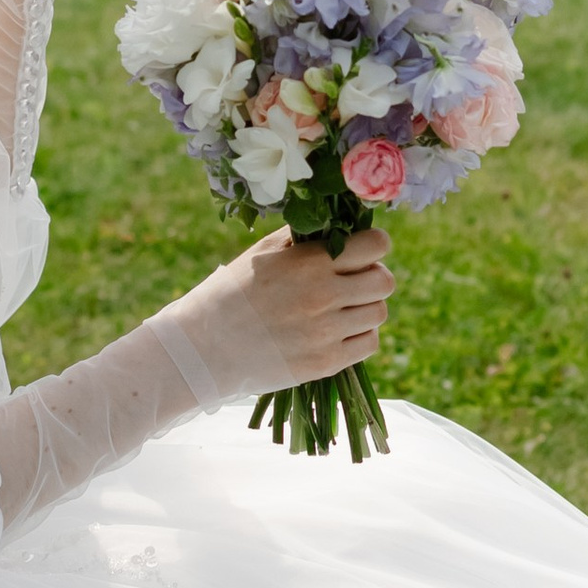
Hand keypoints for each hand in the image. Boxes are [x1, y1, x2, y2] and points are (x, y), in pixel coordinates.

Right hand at [164, 226, 393, 396]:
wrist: (203, 348)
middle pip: (384, 282)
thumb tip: (337, 225)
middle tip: (354, 280)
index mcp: (308, 263)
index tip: (363, 249)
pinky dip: (360, 335)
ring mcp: (325, 333)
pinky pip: (368, 344)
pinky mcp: (325, 363)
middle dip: (373, 276)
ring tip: (342, 307)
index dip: (374, 245)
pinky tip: (339, 330)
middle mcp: (323, 296)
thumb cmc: (230, 293)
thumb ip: (303, 238)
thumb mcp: (262, 254)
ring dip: (366, 307)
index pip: (376, 245)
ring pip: (379, 313)